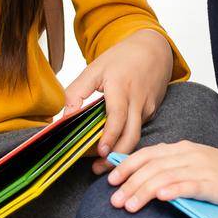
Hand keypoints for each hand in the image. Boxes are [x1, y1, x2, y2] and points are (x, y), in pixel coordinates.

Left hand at [61, 28, 172, 172]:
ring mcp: (147, 107)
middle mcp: (137, 100)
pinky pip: (138, 130)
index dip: (110, 136)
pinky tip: (113, 147)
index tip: (100, 151)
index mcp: (121, 87)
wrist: (153, 49)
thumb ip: (76, 92)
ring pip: (136, 136)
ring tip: (102, 163)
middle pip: (132, 135)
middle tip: (99, 168)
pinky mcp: (151, 112)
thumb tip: (64, 117)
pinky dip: (125, 140)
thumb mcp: (94, 69)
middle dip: (117, 156)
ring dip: (121, 152)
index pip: (117, 116)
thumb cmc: (122, 58)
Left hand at [105, 141, 217, 211]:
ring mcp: (202, 168)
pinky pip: (189, 185)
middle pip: (151, 166)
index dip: (126, 166)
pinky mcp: (214, 184)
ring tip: (128, 207)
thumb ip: (174, 168)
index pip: (147, 154)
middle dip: (129, 183)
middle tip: (113, 201)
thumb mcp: (198, 165)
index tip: (110, 180)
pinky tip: (161, 198)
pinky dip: (173, 190)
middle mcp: (190, 154)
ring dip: (143, 192)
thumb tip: (147, 180)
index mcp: (183, 148)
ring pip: (165, 176)